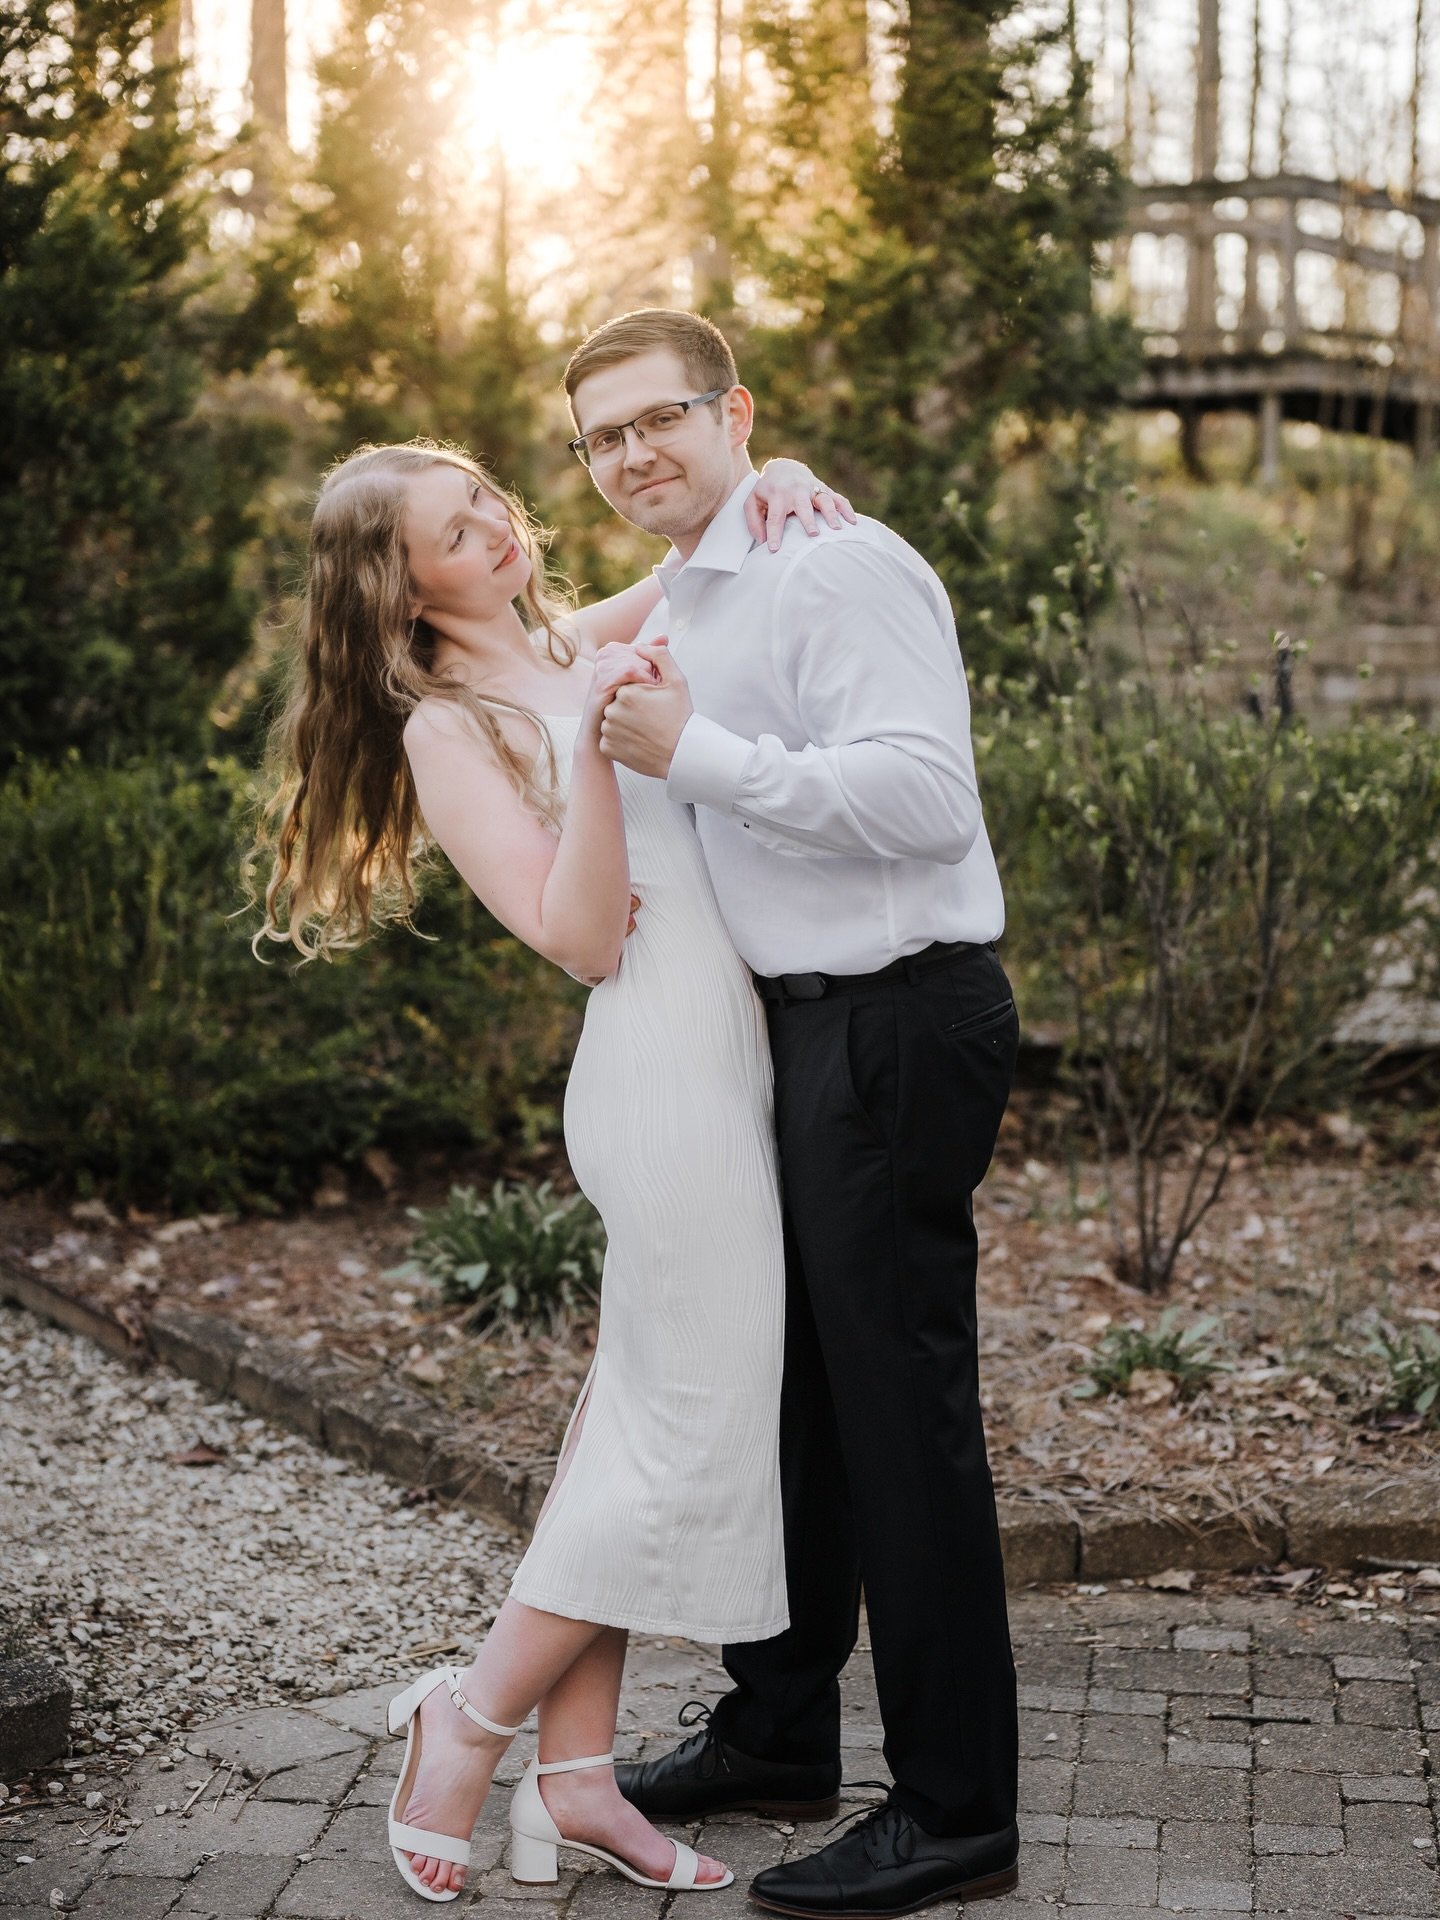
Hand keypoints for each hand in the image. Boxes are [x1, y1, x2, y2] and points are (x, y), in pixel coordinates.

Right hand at [582, 640, 659, 742]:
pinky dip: (642, 682)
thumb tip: (664, 636)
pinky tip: (645, 697)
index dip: (653, 668)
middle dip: (651, 674)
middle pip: (643, 654)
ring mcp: (602, 666)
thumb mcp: (641, 678)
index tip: (653, 685)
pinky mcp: (602, 679)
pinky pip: (630, 671)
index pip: (645, 649)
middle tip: (650, 693)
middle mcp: (606, 654)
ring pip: (639, 662)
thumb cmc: (623, 707)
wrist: (601, 734)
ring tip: (648, 697)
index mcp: (614, 650)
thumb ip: (652, 655)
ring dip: (648, 681)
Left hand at [598, 638, 692, 777]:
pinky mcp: (607, 749)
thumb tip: (640, 645)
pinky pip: (608, 740)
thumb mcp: (676, 681)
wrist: (683, 755)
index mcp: (626, 691)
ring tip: (645, 730)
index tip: (653, 704)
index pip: (625, 685)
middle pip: (617, 702)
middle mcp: (612, 710)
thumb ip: (659, 656)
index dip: (640, 693)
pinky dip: (619, 741)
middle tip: (650, 718)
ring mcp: (608, 731)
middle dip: (630, 707)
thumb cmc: (681, 717)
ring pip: (611, 720)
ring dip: (623, 723)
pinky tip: (637, 742)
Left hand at [746, 459, 856, 551]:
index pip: (774, 517)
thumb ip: (754, 521)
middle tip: (814, 534)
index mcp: (776, 495)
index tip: (775, 549)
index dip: (774, 533)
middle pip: (803, 506)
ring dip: (831, 514)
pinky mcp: (824, 490)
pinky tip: (852, 521)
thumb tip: (761, 541)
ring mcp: (812, 489)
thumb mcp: (752, 502)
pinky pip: (838, 498)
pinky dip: (846, 509)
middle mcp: (796, 491)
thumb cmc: (767, 491)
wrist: (785, 469)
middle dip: (808, 520)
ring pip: (824, 500)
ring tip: (836, 530)